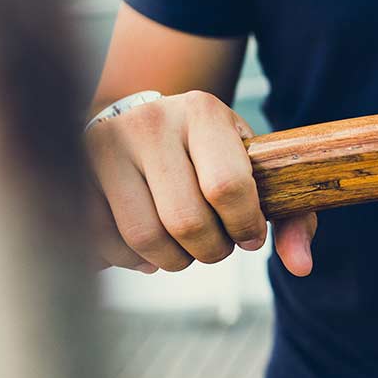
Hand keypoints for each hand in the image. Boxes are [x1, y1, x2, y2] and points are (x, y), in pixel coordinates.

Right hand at [85, 90, 316, 274]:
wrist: (148, 130)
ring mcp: (105, 144)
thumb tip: (302, 266)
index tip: (249, 235)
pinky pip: (106, 242)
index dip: (244, 226)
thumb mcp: (258, 173)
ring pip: (146, 238)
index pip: (227, 187)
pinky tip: (148, 245)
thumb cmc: (215, 159)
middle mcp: (150, 121)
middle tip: (216, 243)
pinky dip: (135, 260)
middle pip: (187, 221)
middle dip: (212, 250)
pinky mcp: (75, 172)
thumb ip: (292, 217)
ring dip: (175, 259)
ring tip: (184, 245)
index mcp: (203, 111)